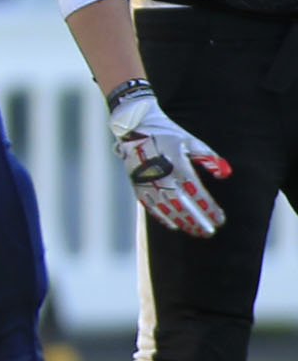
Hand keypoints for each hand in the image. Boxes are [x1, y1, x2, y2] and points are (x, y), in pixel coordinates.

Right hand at [108, 81, 226, 237]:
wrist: (135, 129)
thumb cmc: (168, 135)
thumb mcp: (191, 142)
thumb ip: (209, 158)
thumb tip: (225, 174)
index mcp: (178, 166)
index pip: (197, 194)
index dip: (209, 208)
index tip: (220, 219)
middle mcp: (163, 177)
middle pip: (183, 205)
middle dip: (197, 220)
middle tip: (209, 231)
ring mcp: (148, 182)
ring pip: (167, 208)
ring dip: (183, 222)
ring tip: (195, 231)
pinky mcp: (138, 185)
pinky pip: (150, 206)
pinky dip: (162, 217)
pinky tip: (173, 225)